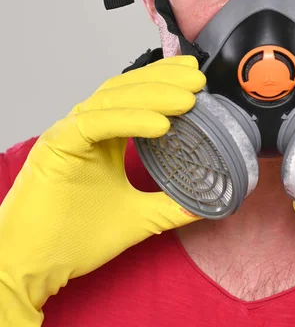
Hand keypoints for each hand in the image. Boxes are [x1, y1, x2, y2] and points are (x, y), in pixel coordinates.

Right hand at [0, 55, 205, 325]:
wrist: (32, 268)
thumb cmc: (74, 238)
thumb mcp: (138, 217)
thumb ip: (171, 205)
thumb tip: (210, 203)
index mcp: (104, 136)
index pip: (137, 96)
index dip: (165, 81)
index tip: (196, 77)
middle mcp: (87, 127)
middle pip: (128, 89)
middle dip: (165, 79)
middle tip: (199, 79)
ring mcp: (70, 133)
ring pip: (114, 100)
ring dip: (154, 95)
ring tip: (187, 98)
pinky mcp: (57, 145)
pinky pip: (96, 123)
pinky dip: (130, 120)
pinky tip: (161, 124)